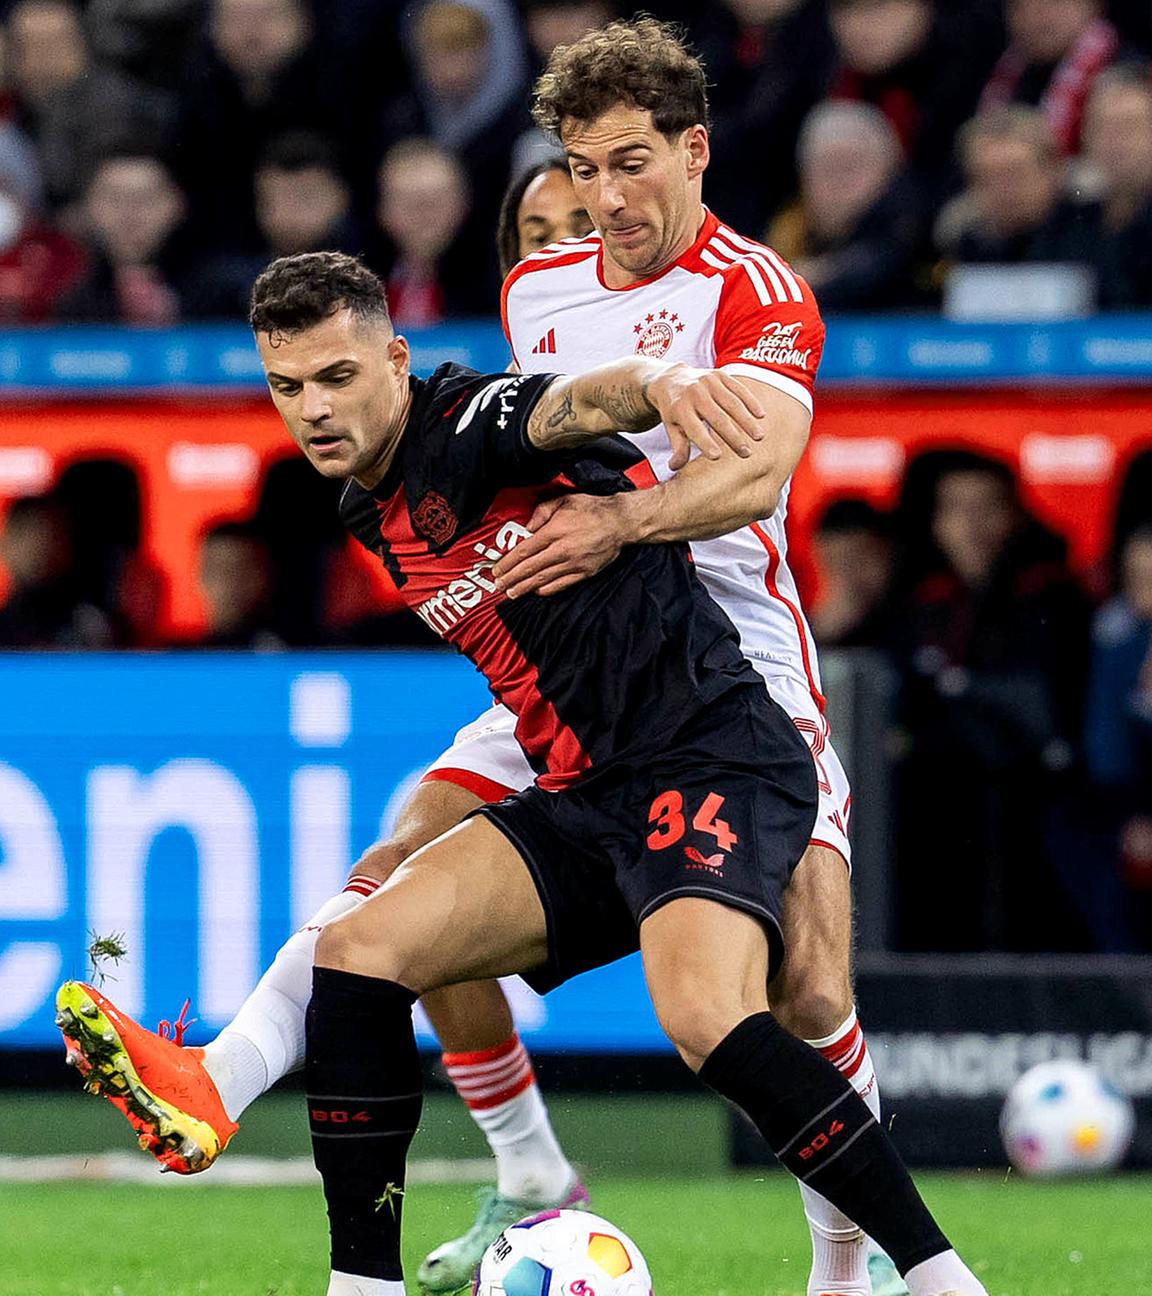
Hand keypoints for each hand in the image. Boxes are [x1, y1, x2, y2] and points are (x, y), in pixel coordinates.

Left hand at [493, 494, 628, 597]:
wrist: (621, 522)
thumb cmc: (591, 509)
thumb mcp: (563, 500)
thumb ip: (541, 512)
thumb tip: (526, 528)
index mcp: (554, 531)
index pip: (524, 550)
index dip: (508, 563)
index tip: (497, 570)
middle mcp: (562, 550)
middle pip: (530, 568)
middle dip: (511, 578)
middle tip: (498, 586)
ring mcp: (574, 564)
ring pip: (543, 579)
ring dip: (524, 587)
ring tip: (511, 593)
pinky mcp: (584, 573)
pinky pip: (560, 585)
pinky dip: (546, 590)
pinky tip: (535, 591)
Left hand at [647, 363, 764, 470]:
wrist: (672, 379)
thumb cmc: (674, 410)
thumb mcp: (672, 428)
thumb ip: (678, 447)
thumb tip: (675, 467)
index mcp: (680, 408)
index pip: (694, 428)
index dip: (705, 442)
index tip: (717, 457)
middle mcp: (694, 393)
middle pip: (717, 418)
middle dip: (733, 437)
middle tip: (746, 454)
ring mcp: (708, 382)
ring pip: (732, 403)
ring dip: (747, 421)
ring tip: (759, 437)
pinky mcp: (720, 375)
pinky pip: (739, 389)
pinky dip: (751, 402)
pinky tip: (761, 415)